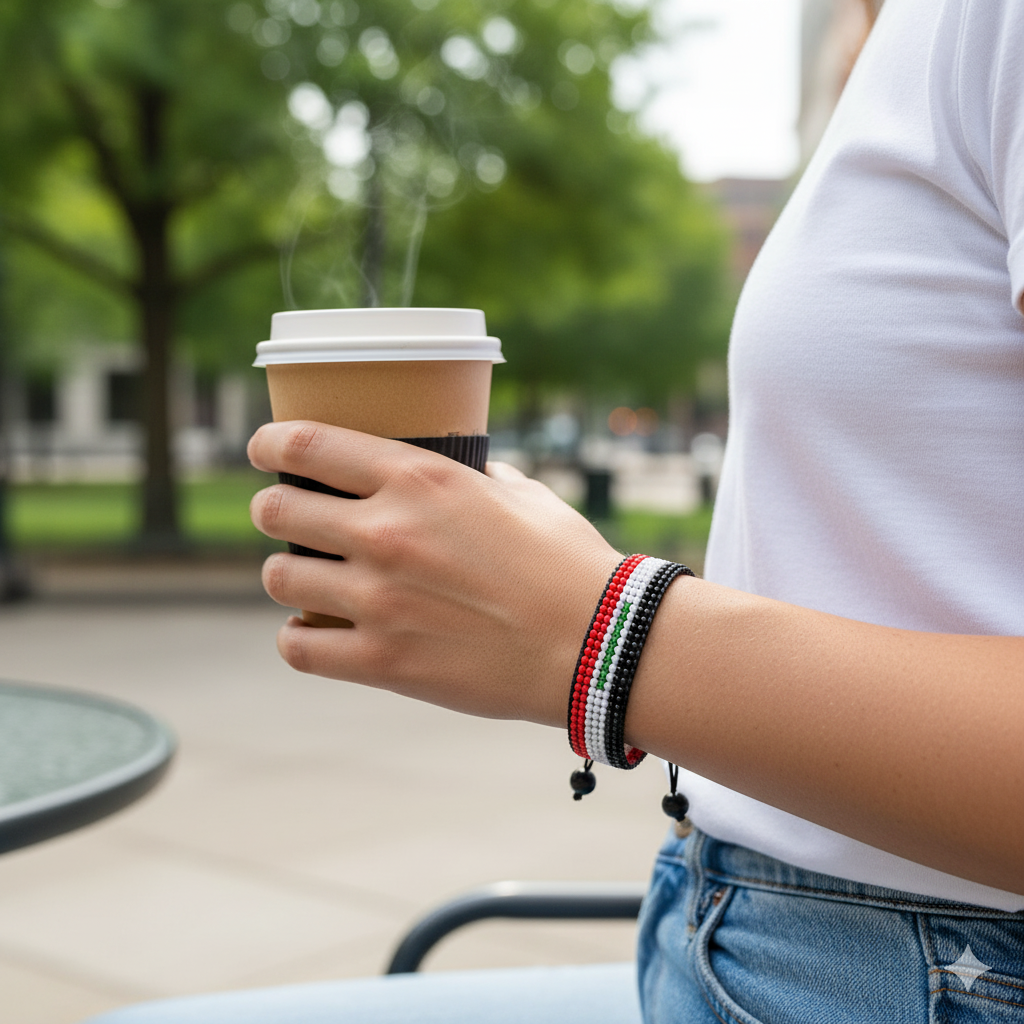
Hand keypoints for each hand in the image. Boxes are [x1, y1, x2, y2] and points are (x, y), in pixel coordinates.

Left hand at [248, 421, 621, 726]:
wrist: (596, 645)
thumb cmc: (568, 564)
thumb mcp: (522, 496)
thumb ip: (478, 478)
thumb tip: (466, 474)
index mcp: (419, 479)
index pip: (307, 445)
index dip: (269, 443)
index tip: (262, 448)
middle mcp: (385, 533)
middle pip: (276, 511)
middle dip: (273, 510)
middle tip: (286, 517)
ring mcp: (378, 600)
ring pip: (279, 577)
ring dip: (287, 574)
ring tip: (308, 577)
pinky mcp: (382, 661)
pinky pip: (298, 647)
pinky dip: (300, 637)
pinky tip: (316, 631)